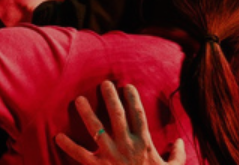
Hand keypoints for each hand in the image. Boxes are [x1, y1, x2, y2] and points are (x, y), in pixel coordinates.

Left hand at [55, 81, 183, 164]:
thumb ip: (177, 154)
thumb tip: (179, 141)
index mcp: (144, 143)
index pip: (139, 115)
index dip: (133, 99)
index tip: (127, 86)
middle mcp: (127, 145)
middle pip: (117, 115)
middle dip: (110, 98)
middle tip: (103, 84)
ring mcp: (111, 155)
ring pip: (97, 130)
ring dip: (87, 114)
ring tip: (78, 99)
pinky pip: (81, 155)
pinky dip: (69, 146)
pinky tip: (59, 136)